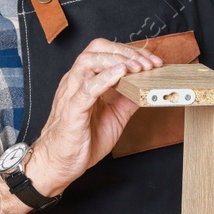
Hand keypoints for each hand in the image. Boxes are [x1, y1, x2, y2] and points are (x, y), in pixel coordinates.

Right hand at [26, 38, 163, 194]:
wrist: (60, 164)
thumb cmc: (81, 140)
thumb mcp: (114, 117)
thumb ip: (128, 100)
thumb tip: (147, 88)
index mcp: (86, 81)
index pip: (106, 52)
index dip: (131, 52)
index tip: (153, 61)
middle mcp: (76, 82)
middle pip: (97, 49)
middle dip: (126, 51)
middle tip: (149, 63)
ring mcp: (72, 93)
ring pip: (88, 61)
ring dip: (116, 60)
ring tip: (137, 67)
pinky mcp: (72, 109)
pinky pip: (86, 88)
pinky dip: (104, 77)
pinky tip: (121, 73)